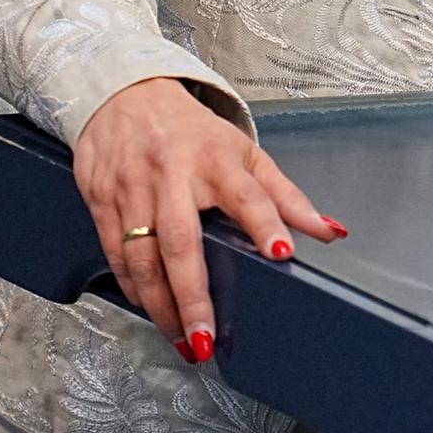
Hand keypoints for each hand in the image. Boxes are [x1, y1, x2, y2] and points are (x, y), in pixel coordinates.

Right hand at [71, 77, 346, 364]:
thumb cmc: (191, 130)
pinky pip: (117, 254)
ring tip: (183, 339)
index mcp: (216, 159)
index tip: (282, 253)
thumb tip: (330, 231)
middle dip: (195, 295)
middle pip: (183, 241)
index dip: (268, 223)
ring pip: (144, 257)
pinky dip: (134, 288)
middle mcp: (174, 173)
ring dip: (162, 305)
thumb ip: (285, 195)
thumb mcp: (244, 152)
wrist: (127, 94)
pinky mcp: (102, 200)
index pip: (249, 194)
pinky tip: (150, 308)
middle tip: (208, 337)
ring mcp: (134, 188)